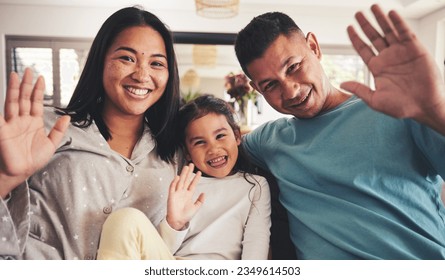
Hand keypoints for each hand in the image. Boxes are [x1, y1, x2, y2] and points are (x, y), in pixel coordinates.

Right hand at [0, 68, 69, 197]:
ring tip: (15, 74)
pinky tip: (2, 94)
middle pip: (24, 97)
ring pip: (12, 101)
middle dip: (26, 84)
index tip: (41, 77)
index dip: (38, 90)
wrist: (21, 172)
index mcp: (34, 122)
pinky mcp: (2, 130)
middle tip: (28, 69)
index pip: (36, 102)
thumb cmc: (33, 160)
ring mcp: (11, 123)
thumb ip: (59, 130)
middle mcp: (22, 120)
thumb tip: (67, 116)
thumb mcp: (51, 144)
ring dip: (14, 88)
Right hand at [166, 163, 203, 229]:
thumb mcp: (196, 207)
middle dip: (189, 173)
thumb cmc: (185, 215)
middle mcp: (182, 193)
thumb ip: (200, 201)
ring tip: (186, 167)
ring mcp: (177, 193)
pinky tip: (178, 177)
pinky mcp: (171, 196)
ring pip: (180, 182)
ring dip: (183, 174)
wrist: (178, 221)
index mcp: (188, 195)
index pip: (192, 184)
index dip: (196, 178)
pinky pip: (172, 188)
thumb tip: (204, 193)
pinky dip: (175, 182)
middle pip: (186, 180)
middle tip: (191, 165)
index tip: (199, 172)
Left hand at [341, 4, 444, 134]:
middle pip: (374, 37)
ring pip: (388, 31)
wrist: (424, 107)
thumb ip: (360, 90)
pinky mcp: (416, 50)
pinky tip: (391, 14)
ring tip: (373, 7)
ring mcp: (402, 52)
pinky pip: (405, 33)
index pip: (363, 49)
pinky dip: (398, 23)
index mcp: (377, 68)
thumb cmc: (401, 107)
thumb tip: (342, 84)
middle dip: (365, 25)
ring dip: (381, 19)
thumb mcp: (375, 100)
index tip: (348, 28)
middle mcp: (388, 57)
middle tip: (357, 13)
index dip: (356, 38)